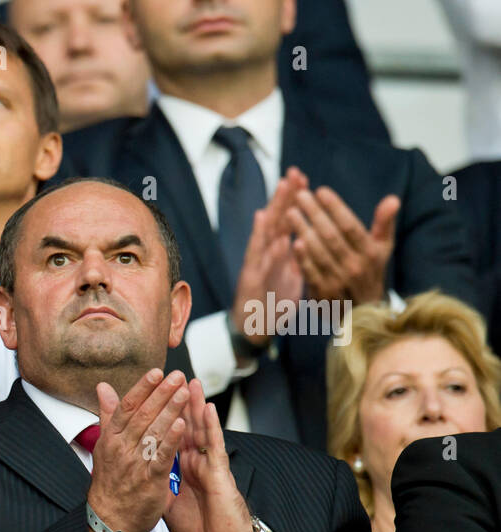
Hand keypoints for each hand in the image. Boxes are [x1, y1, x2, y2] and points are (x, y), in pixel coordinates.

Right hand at [87, 368, 187, 531]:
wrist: (110, 520)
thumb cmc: (109, 483)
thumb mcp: (104, 446)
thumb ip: (108, 415)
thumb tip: (103, 388)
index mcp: (110, 439)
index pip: (127, 407)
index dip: (142, 388)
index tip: (156, 372)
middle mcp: (121, 448)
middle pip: (142, 415)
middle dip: (161, 394)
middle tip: (177, 376)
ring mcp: (134, 464)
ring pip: (153, 432)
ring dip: (169, 410)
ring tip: (183, 393)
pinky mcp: (149, 479)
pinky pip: (161, 456)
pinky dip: (171, 439)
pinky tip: (182, 424)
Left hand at [164, 379, 269, 531]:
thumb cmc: (202, 529)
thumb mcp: (169, 504)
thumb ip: (158, 484)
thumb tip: (142, 476)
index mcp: (185, 468)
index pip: (171, 436)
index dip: (161, 418)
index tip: (150, 399)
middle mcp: (198, 463)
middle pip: (185, 426)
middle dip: (177, 403)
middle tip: (170, 378)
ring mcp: (210, 467)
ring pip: (201, 431)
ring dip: (196, 406)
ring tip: (190, 382)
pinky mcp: (220, 475)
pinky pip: (215, 448)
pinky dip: (211, 428)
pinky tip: (208, 410)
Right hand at [230, 169, 304, 351]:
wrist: (253, 330)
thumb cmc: (271, 304)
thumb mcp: (292, 278)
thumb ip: (298, 257)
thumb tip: (307, 239)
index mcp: (278, 252)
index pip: (287, 220)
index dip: (294, 200)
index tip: (304, 178)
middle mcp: (266, 253)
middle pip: (276, 219)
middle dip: (285, 196)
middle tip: (295, 172)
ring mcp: (257, 264)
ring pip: (266, 231)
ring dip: (274, 208)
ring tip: (282, 186)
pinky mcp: (251, 278)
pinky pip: (257, 256)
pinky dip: (262, 239)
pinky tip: (266, 223)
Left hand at [289, 187, 398, 305]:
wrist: (363, 314)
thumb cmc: (370, 272)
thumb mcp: (382, 249)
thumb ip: (384, 223)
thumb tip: (393, 199)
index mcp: (370, 253)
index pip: (351, 226)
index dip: (335, 208)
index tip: (321, 190)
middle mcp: (356, 267)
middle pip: (332, 236)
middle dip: (314, 214)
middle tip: (299, 195)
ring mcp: (339, 282)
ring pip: (319, 253)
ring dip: (303, 231)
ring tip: (290, 212)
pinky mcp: (324, 294)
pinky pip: (311, 273)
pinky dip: (303, 258)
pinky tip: (292, 241)